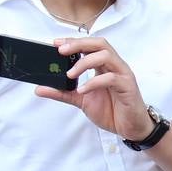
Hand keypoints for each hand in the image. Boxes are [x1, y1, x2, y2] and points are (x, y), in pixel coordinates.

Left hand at [36, 36, 154, 140]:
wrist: (130, 128)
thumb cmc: (112, 111)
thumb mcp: (81, 100)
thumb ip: (62, 93)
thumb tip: (40, 89)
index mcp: (104, 66)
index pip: (90, 46)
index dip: (74, 42)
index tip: (56, 43)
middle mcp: (115, 66)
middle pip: (99, 44)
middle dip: (79, 44)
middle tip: (61, 51)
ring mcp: (123, 75)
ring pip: (106, 56)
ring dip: (85, 62)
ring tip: (70, 74)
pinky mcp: (128, 87)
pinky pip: (111, 78)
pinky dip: (94, 82)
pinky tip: (83, 90)